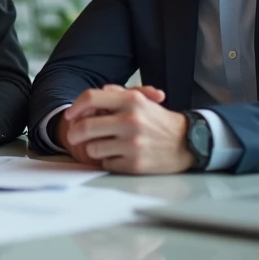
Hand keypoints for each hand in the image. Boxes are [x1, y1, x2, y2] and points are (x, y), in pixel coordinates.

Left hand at [60, 84, 190, 173]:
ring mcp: (133, 144)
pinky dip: (109, 161)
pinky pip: (106, 164)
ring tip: (104, 146)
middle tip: (74, 137)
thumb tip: (90, 100)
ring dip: (93, 149)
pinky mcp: (135, 164)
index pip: (91, 98)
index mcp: (131, 101)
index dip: (75, 107)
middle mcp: (131, 121)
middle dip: (74, 133)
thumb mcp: (141, 100)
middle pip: (85, 126)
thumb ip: (116, 95)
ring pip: (93, 148)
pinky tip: (120, 157)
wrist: (188, 143)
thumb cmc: (159, 121)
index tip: (69, 116)